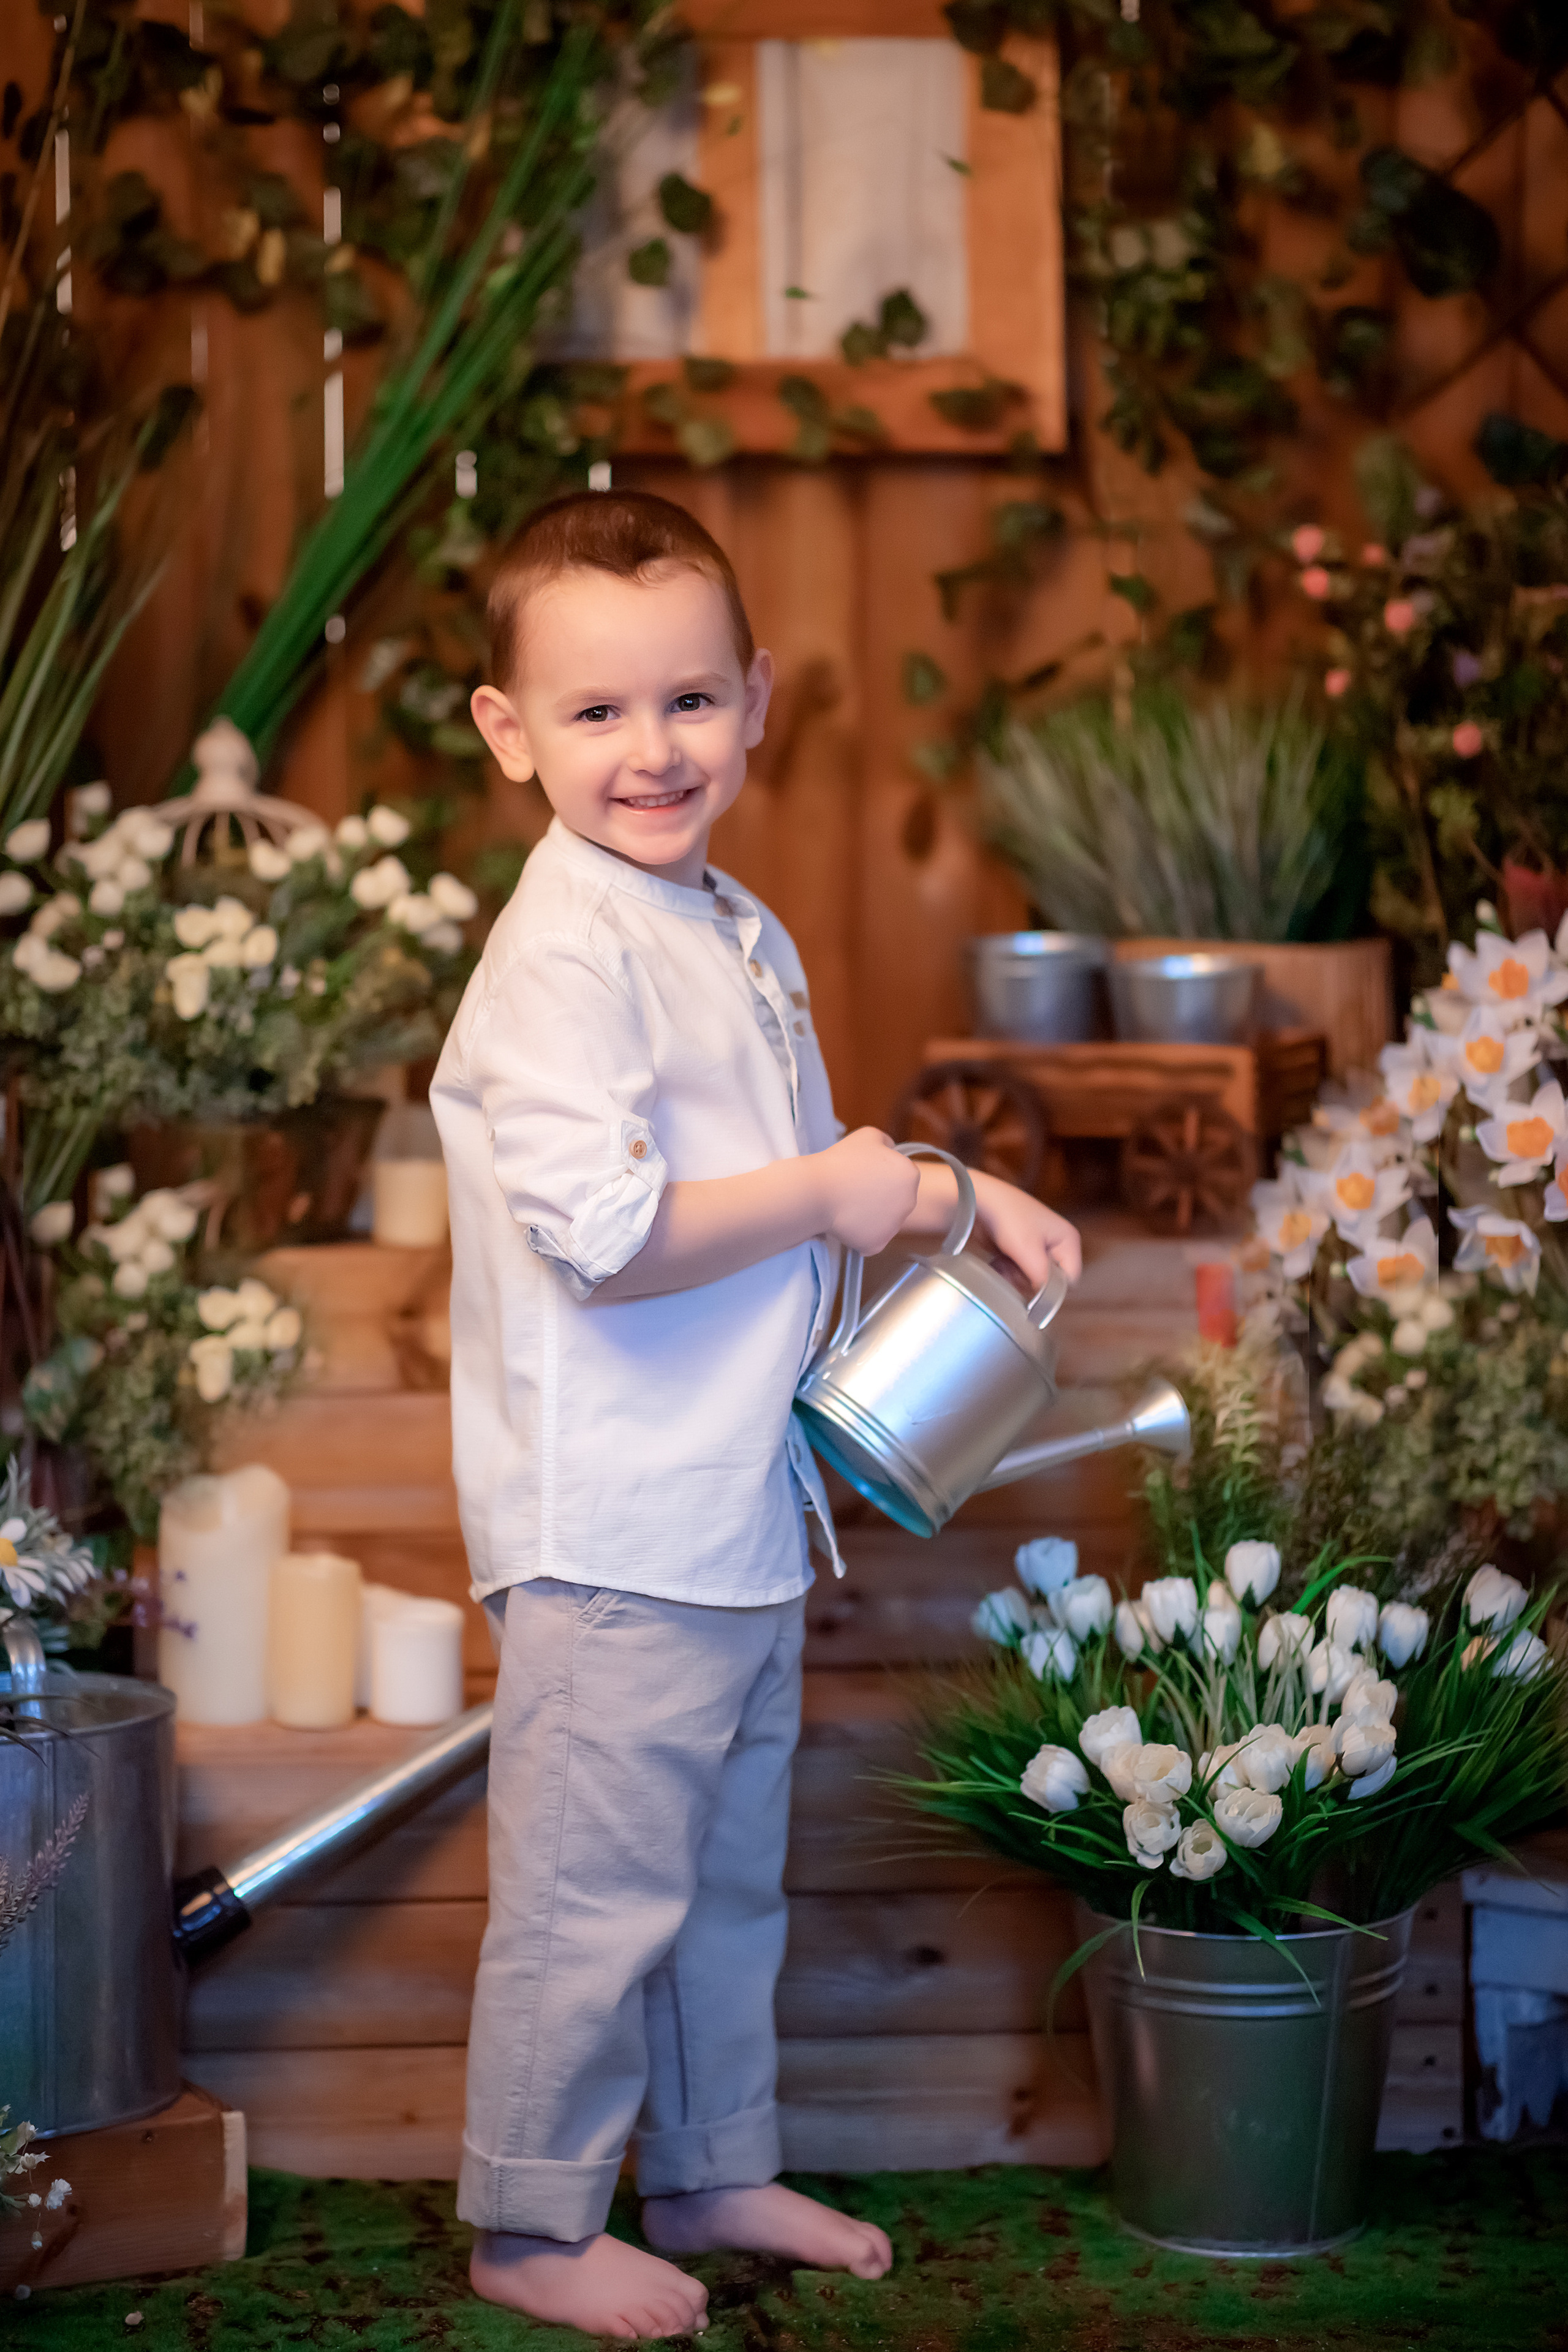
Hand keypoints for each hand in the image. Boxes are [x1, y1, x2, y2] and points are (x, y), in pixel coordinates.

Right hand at [816, 1128, 921, 1254]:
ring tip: (848, 1205)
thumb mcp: (868, 1135)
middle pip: (896, 1201)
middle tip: (855, 1190)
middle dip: (879, 1198)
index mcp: (910, 1175)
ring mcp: (894, 1226)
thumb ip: (887, 1142)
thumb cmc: (840, 1162)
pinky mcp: (877, 1244)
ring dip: (870, 1216)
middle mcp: (909, 1202)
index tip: (864, 1175)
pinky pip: (871, 1239)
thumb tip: (891, 1151)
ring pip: (884, 1221)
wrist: (817, 1192)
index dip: (881, 1176)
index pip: (901, 1178)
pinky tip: (846, 1221)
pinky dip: (860, 1234)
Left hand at [970, 1169, 1081, 1292]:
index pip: (1070, 1278)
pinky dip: (1009, 1271)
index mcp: (1068, 1240)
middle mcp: (1058, 1243)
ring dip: (1017, 1277)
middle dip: (1030, 1281)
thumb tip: (1047, 1298)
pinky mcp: (1022, 1249)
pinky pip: (1020, 1271)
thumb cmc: (1008, 1218)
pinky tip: (998, 1264)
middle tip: (1012, 1272)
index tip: (1031, 1285)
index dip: (1052, 1287)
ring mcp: (1039, 1246)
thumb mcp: (1028, 1250)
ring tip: (1002, 1266)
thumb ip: (1042, 1277)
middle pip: (1051, 1280)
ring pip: (1033, 1278)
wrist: (979, 1200)